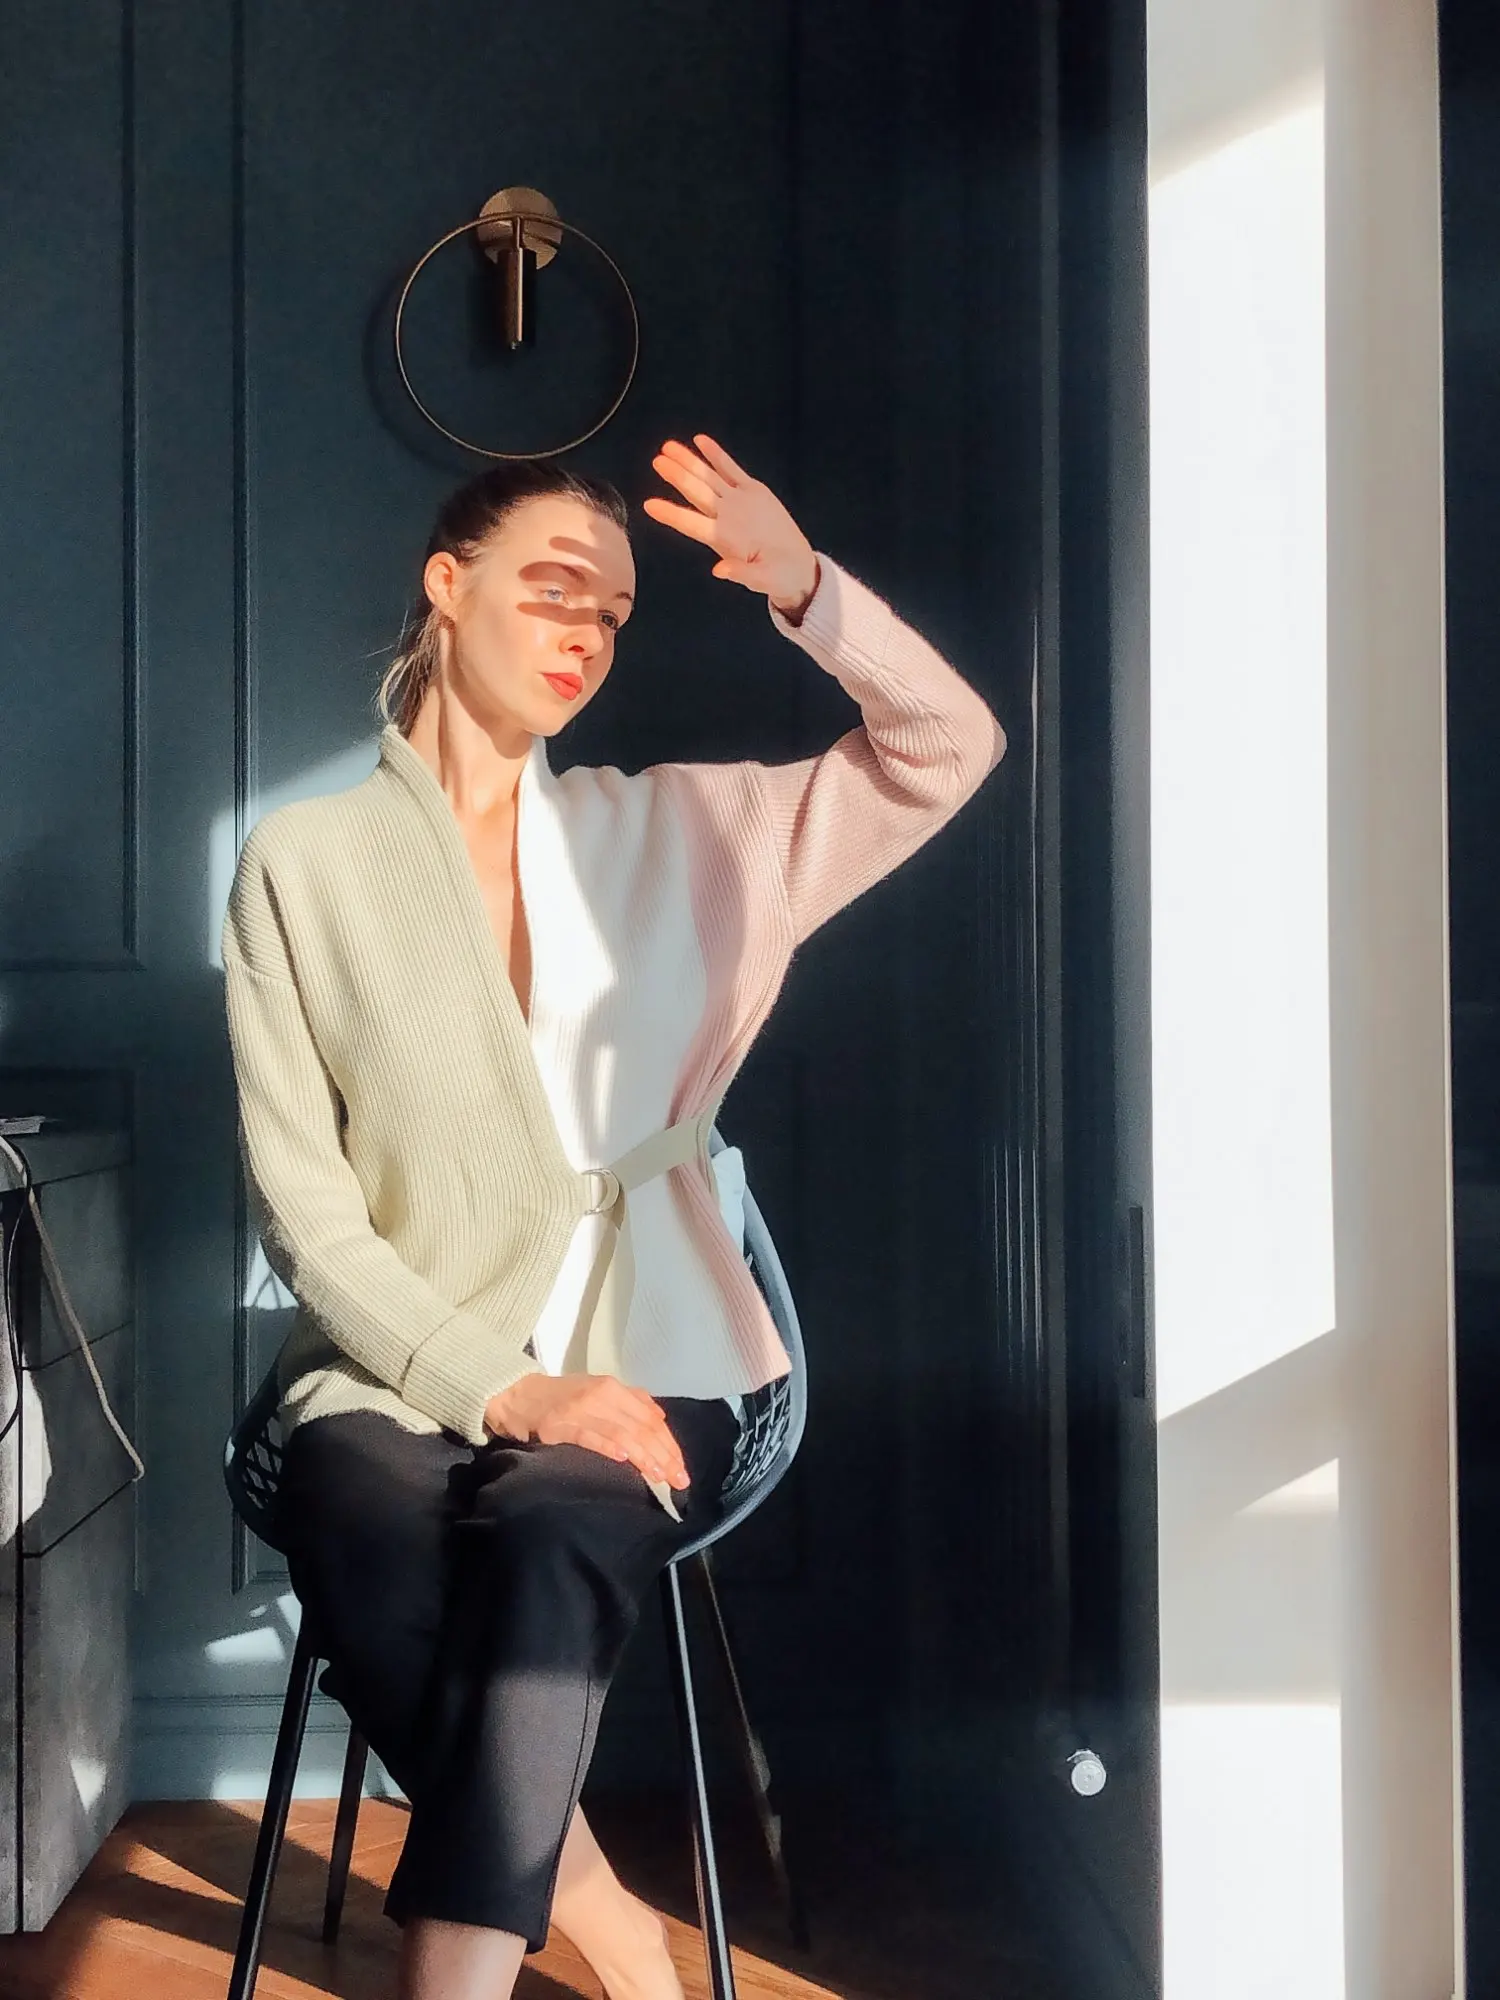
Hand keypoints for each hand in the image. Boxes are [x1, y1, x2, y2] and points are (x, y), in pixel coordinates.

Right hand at [483, 1372, 691, 1494]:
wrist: (518, 1394)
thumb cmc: (562, 1398)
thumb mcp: (599, 1393)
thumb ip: (629, 1404)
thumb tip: (660, 1420)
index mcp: (614, 1389)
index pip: (651, 1418)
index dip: (669, 1444)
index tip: (681, 1468)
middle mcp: (602, 1395)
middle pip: (641, 1427)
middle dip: (663, 1455)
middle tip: (678, 1480)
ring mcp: (580, 1408)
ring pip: (621, 1432)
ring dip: (643, 1456)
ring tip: (658, 1477)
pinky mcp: (559, 1424)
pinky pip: (588, 1435)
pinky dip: (607, 1446)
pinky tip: (622, 1459)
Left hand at [642, 433, 819, 618]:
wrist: (795, 567)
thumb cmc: (776, 577)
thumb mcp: (763, 579)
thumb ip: (742, 574)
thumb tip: (719, 571)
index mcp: (725, 539)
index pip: (692, 524)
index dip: (671, 514)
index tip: (649, 505)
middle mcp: (726, 517)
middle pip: (698, 493)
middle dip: (678, 476)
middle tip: (658, 461)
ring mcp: (738, 502)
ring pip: (709, 477)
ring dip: (690, 462)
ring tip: (668, 447)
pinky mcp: (753, 491)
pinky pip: (731, 469)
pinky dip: (716, 455)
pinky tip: (700, 441)